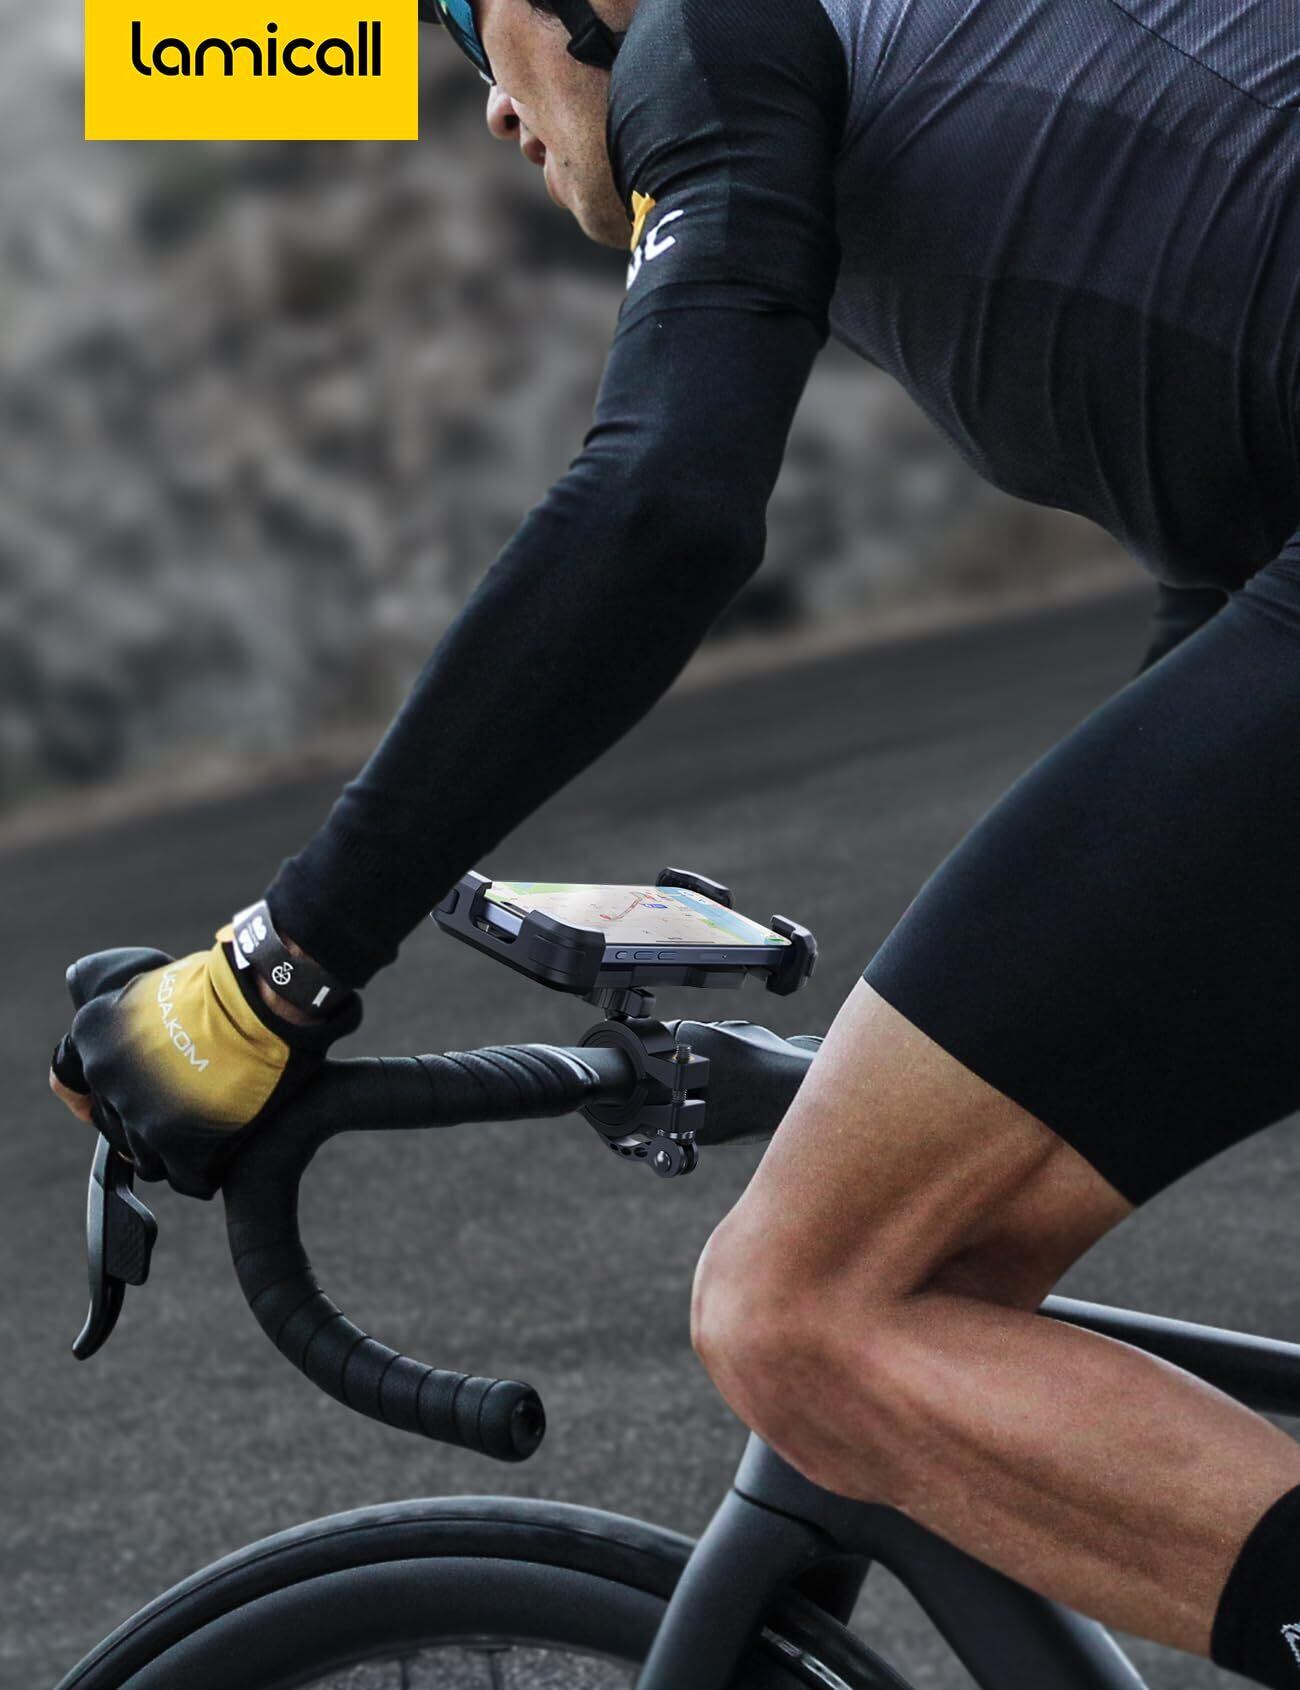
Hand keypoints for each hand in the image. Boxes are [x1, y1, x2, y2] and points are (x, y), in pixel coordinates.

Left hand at [50, 934, 360, 1197]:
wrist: (265, 999)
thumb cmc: (226, 987)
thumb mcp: (153, 987)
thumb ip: (130, 1023)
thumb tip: (131, 1048)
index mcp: (94, 1034)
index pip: (73, 1083)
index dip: (94, 1098)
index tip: (110, 1104)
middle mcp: (108, 1077)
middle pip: (117, 1125)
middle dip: (148, 1121)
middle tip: (189, 1104)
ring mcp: (141, 1115)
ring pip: (149, 1158)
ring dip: (176, 1148)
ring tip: (212, 1128)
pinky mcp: (181, 1146)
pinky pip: (187, 1178)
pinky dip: (205, 1170)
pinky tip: (225, 1152)